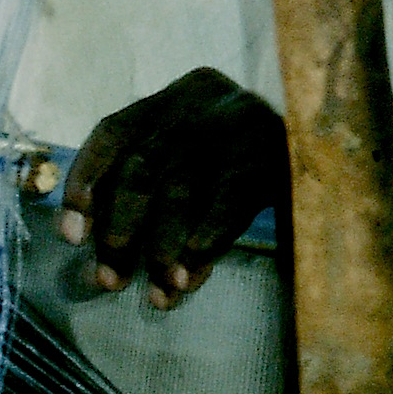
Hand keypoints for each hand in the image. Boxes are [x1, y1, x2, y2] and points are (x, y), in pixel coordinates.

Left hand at [58, 68, 287, 309]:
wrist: (322, 145)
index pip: (111, 135)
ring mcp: (237, 122)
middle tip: (108, 281)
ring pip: (181, 190)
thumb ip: (136, 193)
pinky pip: (227, 203)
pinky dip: (203, 242)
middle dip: (119, 232)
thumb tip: (81, 246)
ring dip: (161, 249)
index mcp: (167, 100)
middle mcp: (197, 102)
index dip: (84, 184)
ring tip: (155, 293)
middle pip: (142, 169)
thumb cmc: (227, 167)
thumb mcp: (182, 163)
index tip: (70, 237)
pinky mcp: (272, 152)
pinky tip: (188, 277)